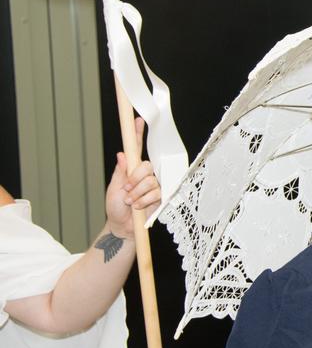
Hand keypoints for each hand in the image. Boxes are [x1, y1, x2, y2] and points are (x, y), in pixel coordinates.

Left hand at [105, 118, 160, 237]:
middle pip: (145, 165)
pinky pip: (155, 192)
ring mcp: (153, 185)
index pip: (136, 148)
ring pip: (150, 180)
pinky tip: (138, 206)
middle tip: (127, 189)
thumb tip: (122, 154)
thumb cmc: (116, 208)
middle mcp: (144, 175)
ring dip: (138, 193)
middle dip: (135, 178)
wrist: (123, 227)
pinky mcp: (160, 196)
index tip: (137, 120)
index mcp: (131, 169)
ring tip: (130, 202)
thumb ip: (120, 172)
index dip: (137, 134)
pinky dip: (143, 200)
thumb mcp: (113, 188)